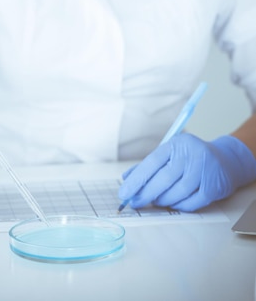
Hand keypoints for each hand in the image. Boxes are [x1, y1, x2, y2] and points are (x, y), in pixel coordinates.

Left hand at [118, 133, 255, 211]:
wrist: (225, 160)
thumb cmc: (190, 159)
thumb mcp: (170, 155)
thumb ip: (148, 166)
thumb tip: (126, 178)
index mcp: (176, 144)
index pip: (152, 162)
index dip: (136, 179)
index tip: (124, 192)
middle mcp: (191, 153)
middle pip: (164, 178)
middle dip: (146, 193)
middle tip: (135, 202)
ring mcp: (204, 169)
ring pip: (178, 192)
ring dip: (163, 200)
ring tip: (156, 202)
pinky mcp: (214, 185)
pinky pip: (192, 202)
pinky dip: (180, 206)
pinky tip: (174, 204)